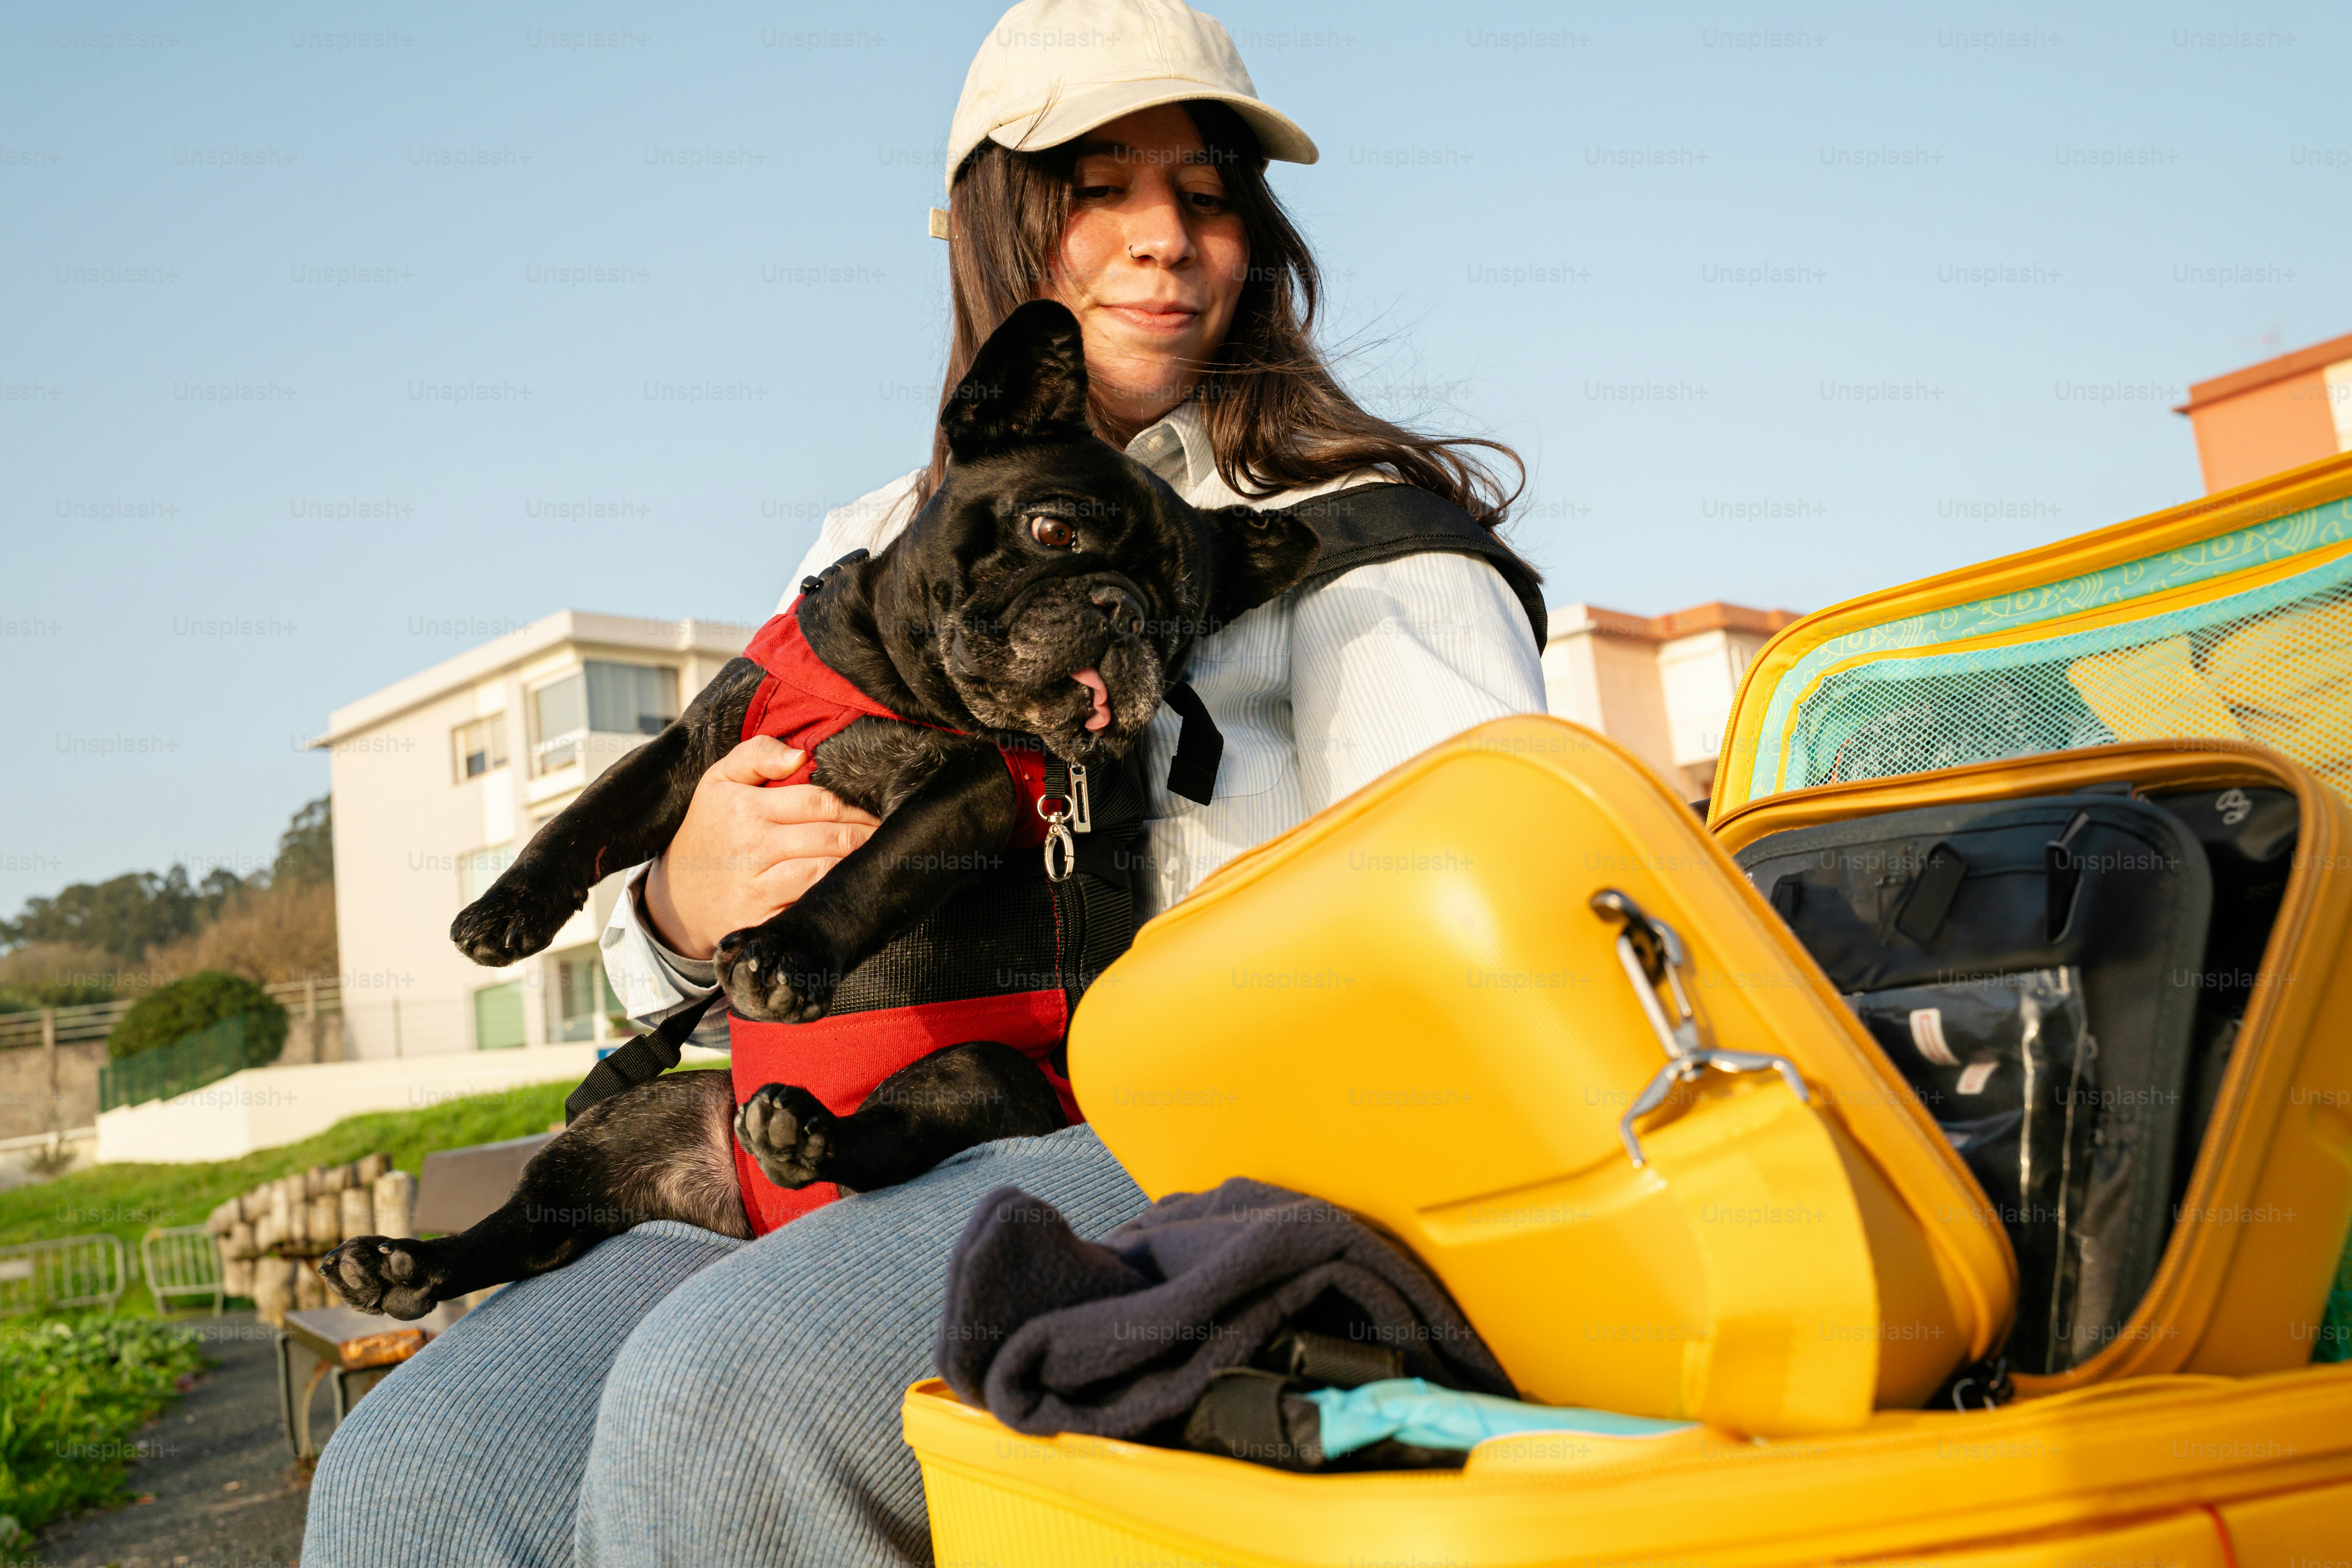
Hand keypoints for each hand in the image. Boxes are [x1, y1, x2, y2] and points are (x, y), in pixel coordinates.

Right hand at [642, 736, 878, 959]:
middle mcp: (752, 847)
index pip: (821, 801)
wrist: (675, 899)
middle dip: (869, 834)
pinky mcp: (762, 920)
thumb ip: (756, 754)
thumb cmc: (708, 831)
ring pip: (827, 871)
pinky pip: (812, 905)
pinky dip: (835, 897)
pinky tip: (852, 888)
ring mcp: (757, 888)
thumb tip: (800, 756)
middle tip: (893, 832)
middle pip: (832, 836)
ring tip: (879, 857)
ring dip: (859, 865)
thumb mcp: (718, 782)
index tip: (879, 807)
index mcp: (745, 808)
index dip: (858, 804)